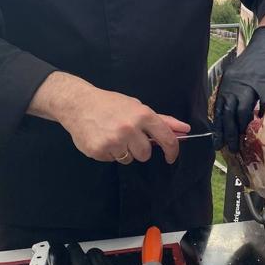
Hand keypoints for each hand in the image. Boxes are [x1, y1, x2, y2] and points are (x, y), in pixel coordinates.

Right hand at [29, 73, 189, 163]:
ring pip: (129, 159)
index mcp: (143, 115)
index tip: (171, 157)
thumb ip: (162, 121)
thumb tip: (185, 129)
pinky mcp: (99, 151)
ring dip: (124, 152)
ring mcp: (114, 141)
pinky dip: (109, 153)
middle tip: (129, 136)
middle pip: (146, 154)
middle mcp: (130, 128)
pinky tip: (102, 139)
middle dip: (140, 149)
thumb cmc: (112, 104)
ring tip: (114, 136)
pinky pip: (112, 160)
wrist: (79, 104)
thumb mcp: (138, 107)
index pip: (166, 138)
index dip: (172, 151)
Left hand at [213, 25, 264, 151]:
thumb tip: (232, 113)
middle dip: (228, 133)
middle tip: (230, 148)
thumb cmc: (257, 59)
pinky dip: (262, 114)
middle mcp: (237, 84)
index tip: (217, 143)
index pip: (220, 109)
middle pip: (229, 113)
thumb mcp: (240, 73)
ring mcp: (252, 83)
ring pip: (243, 110)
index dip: (218, 127)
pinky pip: (264, 102)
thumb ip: (235, 90)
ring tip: (243, 142)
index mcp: (228, 82)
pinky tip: (261, 122)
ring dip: (242, 128)